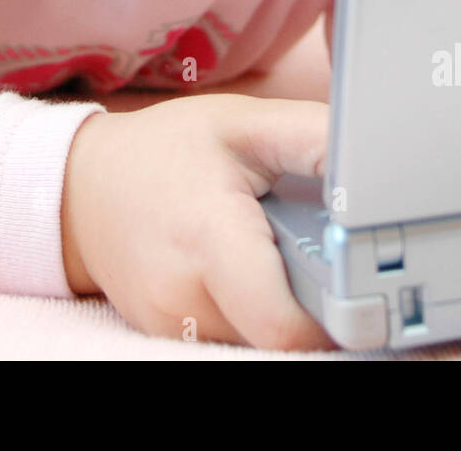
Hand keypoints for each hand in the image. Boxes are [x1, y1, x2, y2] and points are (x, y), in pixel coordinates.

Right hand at [60, 93, 337, 350]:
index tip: (357, 281)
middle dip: (309, 299)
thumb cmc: (165, 151)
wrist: (81, 185)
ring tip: (264, 247)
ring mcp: (172, 324)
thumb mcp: (244, 123)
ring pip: (257, 337)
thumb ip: (317, 140)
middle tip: (307, 248)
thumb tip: (378, 163)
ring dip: (277, 302)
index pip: (285, 324)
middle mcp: (184, 296)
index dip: (335, 313)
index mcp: (207, 238)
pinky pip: (231, 334)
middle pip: (280, 332)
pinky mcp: (168, 336)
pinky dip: (249, 307)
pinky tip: (240, 265)